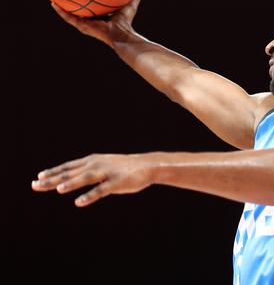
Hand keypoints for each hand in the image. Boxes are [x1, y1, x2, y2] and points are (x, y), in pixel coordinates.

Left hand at [32, 153, 154, 206]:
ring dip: (71, 184)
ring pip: (85, 179)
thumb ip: (88, 171)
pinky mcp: (116, 183)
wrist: (148, 166)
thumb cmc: (124, 168)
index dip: (53, 172)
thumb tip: (71, 178)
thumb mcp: (103, 165)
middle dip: (52, 179)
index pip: (68, 167)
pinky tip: (79, 202)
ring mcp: (106, 173)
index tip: (38, 177)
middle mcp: (96, 165)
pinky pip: (101, 191)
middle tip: (35, 184)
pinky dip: (89, 196)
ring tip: (57, 189)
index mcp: (91, 161)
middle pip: (71, 173)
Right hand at [52, 0, 141, 48]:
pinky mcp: (82, 27)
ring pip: (70, 15)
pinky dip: (61, 12)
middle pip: (79, 10)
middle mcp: (91, 20)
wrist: (121, 35)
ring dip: (61, 7)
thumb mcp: (129, 5)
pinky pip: (69, 18)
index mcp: (100, 16)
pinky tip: (54, 4)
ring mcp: (85, 24)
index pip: (91, 7)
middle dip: (71, 2)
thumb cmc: (126, 23)